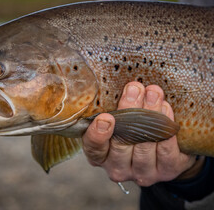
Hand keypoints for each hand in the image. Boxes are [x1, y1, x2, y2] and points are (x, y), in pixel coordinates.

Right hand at [82, 82, 202, 186]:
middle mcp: (118, 168)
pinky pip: (166, 150)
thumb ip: (114, 111)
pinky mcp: (166, 171)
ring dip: (150, 115)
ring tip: (154, 93)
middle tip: (135, 88)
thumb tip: (121, 85)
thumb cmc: (132, 131)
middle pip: (121, 143)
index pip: (93, 148)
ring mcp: (142, 173)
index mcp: (100, 156)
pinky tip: (165, 109)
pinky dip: (165, 128)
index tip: (106, 117)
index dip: (98, 134)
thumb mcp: (117, 122)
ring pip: (144, 145)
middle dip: (129, 111)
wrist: (164, 152)